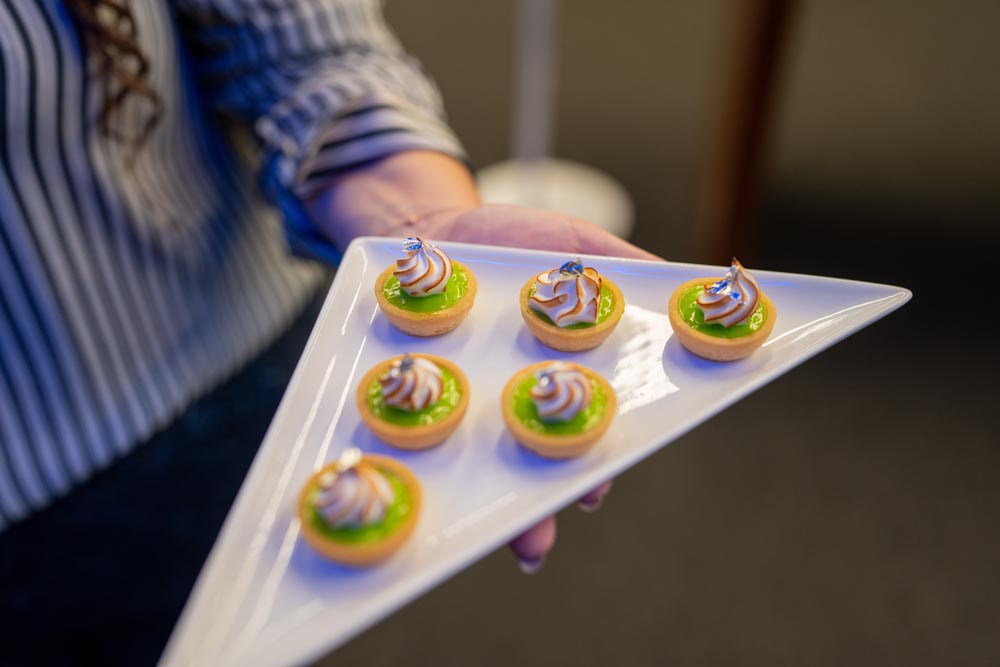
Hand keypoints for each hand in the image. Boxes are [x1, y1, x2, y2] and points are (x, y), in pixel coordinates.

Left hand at [417, 204, 659, 571]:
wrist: (429, 236)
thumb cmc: (507, 238)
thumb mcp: (570, 242)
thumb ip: (620, 264)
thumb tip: (692, 279)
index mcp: (572, 368)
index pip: (600, 421)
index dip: (607, 452)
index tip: (603, 479)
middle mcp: (531, 396)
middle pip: (554, 459)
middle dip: (560, 498)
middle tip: (559, 523)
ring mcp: (484, 403)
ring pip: (503, 465)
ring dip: (513, 507)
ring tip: (525, 543)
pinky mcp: (435, 401)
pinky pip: (444, 441)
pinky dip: (453, 471)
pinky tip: (454, 495)